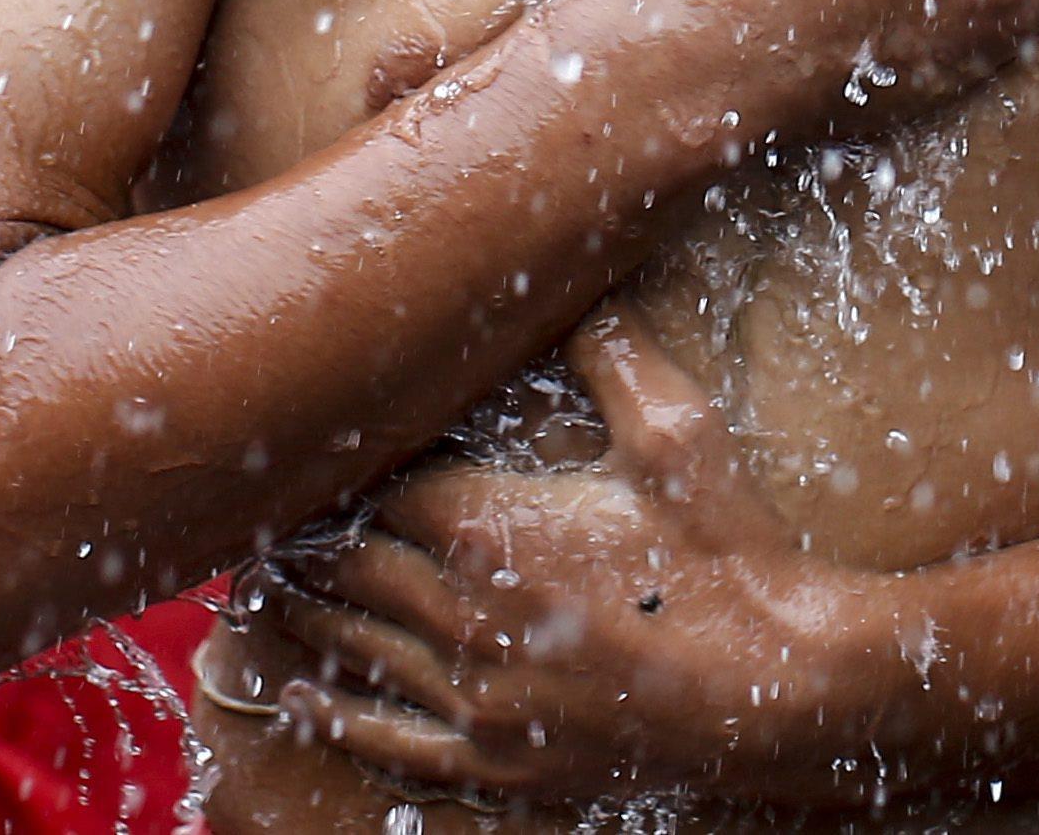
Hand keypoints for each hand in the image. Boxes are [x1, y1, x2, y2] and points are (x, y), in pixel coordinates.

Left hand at [249, 314, 914, 809]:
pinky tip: (292, 696)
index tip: (304, 446)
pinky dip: (331, 714)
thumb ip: (613, 352)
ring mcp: (473, 700)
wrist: (785, 692)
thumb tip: (580, 278)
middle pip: (344, 568)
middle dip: (298, 539)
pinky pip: (386, 741)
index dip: (334, 469)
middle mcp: (460, 618)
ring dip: (298, 614)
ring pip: (350, 649)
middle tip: (253, 515)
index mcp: (489, 531)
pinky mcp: (496, 761)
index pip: (371, 490)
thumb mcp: (677, 435)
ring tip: (254, 587)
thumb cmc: (732, 559)